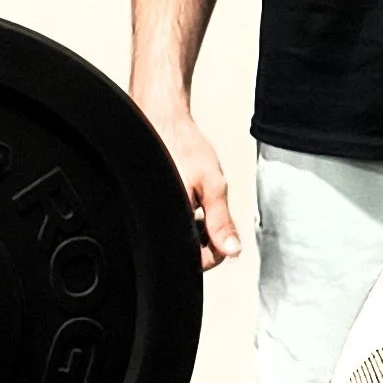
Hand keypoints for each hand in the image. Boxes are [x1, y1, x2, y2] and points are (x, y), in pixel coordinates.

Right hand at [143, 105, 240, 269]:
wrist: (159, 120)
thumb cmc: (181, 145)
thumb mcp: (212, 183)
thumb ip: (222, 220)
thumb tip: (233, 250)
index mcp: (170, 222)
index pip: (198, 262)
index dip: (216, 250)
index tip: (222, 232)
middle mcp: (156, 223)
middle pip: (188, 250)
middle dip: (204, 236)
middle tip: (208, 207)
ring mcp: (152, 214)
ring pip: (181, 236)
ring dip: (194, 224)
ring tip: (196, 196)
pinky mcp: (150, 205)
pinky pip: (171, 221)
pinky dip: (183, 213)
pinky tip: (185, 194)